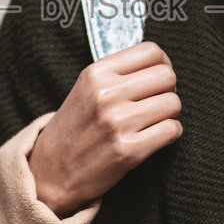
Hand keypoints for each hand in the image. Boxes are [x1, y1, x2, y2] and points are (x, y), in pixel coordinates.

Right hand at [27, 41, 181, 216]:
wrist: (51, 172)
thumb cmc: (75, 128)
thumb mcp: (86, 88)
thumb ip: (118, 72)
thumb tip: (161, 63)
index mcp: (97, 73)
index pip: (151, 51)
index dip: (163, 64)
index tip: (157, 79)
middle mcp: (106, 94)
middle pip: (167, 76)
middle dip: (168, 89)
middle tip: (157, 102)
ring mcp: (117, 123)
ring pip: (173, 103)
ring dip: (170, 113)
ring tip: (154, 121)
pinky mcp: (128, 151)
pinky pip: (172, 130)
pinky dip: (171, 133)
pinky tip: (156, 137)